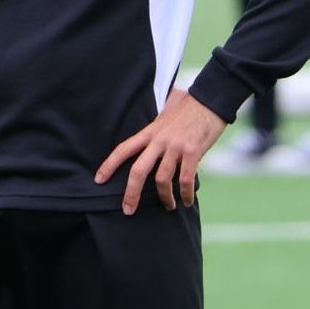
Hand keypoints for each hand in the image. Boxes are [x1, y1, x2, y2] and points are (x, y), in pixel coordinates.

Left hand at [94, 89, 227, 214]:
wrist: (211, 99)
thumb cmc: (189, 107)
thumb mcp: (165, 114)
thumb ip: (156, 127)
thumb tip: (151, 137)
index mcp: (150, 131)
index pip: (123, 149)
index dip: (109, 165)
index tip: (98, 180)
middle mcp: (159, 140)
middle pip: (138, 170)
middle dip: (131, 193)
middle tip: (128, 210)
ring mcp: (176, 146)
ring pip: (162, 180)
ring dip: (165, 198)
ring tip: (169, 206)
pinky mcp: (193, 151)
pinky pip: (185, 180)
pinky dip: (185, 194)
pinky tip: (187, 201)